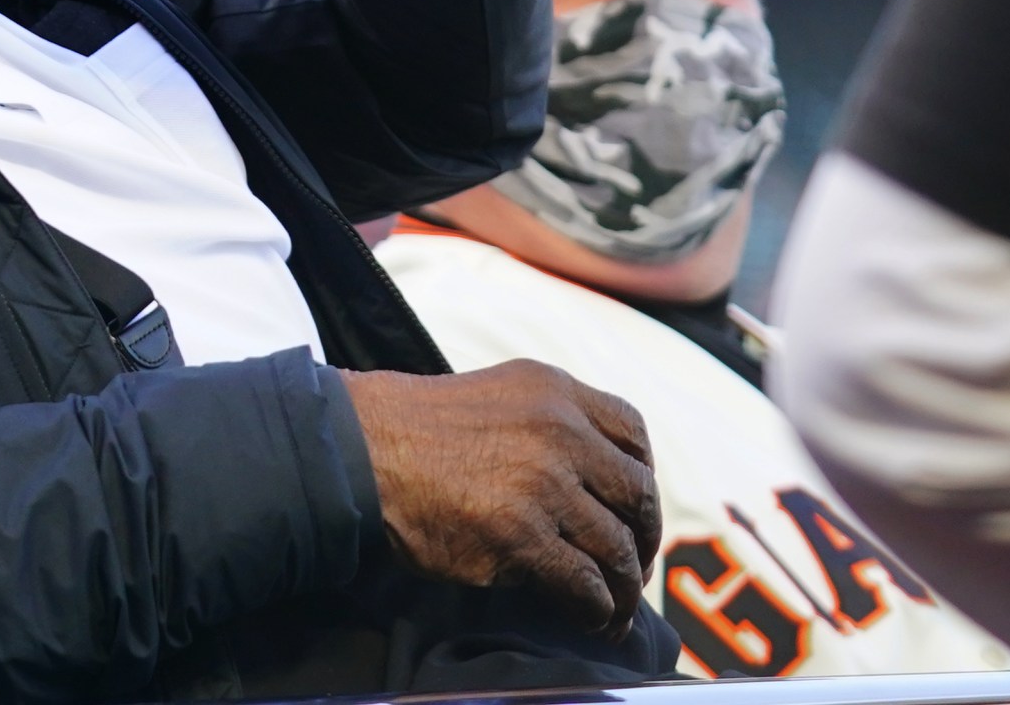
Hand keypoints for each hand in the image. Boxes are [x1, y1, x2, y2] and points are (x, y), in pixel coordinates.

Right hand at [342, 359, 660, 638]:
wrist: (364, 450)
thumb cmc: (420, 430)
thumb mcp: (500, 396)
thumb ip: (550, 424)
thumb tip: (593, 483)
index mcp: (557, 391)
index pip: (633, 433)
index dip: (644, 477)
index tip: (635, 510)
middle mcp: (561, 431)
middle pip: (637, 493)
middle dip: (645, 539)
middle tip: (633, 568)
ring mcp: (543, 482)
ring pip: (616, 545)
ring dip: (623, 587)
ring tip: (614, 609)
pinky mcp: (521, 534)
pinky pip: (583, 581)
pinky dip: (596, 608)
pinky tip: (590, 618)